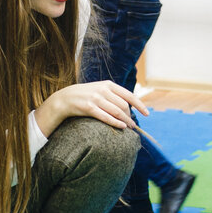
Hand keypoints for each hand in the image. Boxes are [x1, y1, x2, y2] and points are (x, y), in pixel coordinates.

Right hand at [34, 80, 148, 136]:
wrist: (64, 98)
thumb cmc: (85, 95)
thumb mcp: (100, 90)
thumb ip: (114, 95)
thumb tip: (130, 105)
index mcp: (108, 84)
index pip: (129, 95)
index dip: (140, 105)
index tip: (147, 114)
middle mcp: (103, 90)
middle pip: (124, 105)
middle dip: (130, 116)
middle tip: (133, 125)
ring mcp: (96, 98)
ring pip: (117, 111)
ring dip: (125, 121)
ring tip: (130, 128)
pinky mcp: (89, 107)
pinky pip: (106, 117)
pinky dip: (116, 122)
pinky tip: (121, 127)